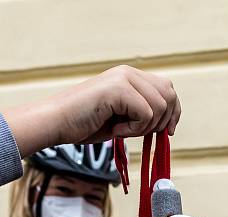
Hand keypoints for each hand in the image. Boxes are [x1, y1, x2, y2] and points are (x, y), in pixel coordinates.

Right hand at [3, 65, 180, 157]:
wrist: (54, 123)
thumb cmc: (81, 124)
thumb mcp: (118, 117)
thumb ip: (140, 114)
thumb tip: (166, 123)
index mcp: (128, 76)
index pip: (167, 88)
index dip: (173, 111)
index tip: (168, 131)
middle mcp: (128, 73)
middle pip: (168, 95)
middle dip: (161, 121)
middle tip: (137, 133)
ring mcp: (124, 78)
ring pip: (159, 106)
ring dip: (143, 127)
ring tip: (120, 130)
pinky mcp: (119, 89)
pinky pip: (145, 114)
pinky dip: (132, 129)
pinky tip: (114, 129)